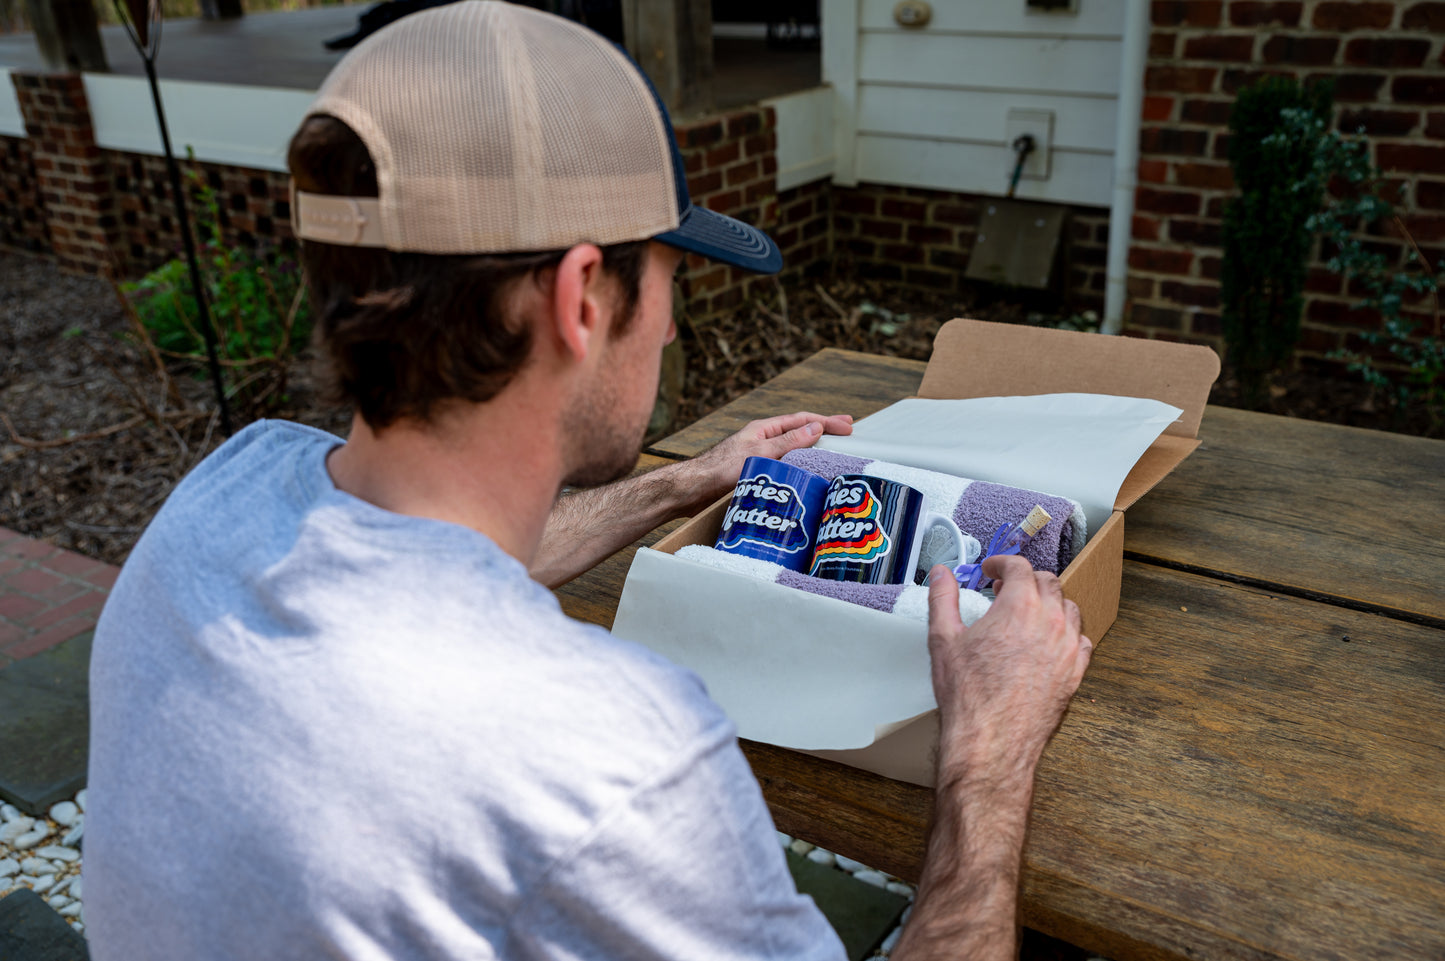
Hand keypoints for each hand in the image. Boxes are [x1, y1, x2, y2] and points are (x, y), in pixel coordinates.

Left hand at [683, 411, 852, 507]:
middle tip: (847, 433)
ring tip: (833, 452)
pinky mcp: (756, 474)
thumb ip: (788, 441)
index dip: (826, 422)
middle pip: (800, 432)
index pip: (802, 420)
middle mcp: (763, 440)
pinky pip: (784, 467)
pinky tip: (807, 476)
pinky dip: (800, 467)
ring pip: (793, 451)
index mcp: (764, 429)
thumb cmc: (721, 468)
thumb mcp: (760, 452)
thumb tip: (815, 428)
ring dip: (813, 449)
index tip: (847, 426)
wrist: (694, 489)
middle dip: (824, 431)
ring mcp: (760, 457)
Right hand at [926, 555, 1091, 780]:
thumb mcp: (943, 639)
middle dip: (1026, 580)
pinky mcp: (1076, 672)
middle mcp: (1050, 622)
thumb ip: (942, 598)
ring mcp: (1068, 648)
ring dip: (1049, 603)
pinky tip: (1049, 641)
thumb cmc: (968, 695)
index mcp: (1018, 607)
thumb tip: (941, 574)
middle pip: (1048, 582)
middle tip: (1005, 590)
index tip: (991, 570)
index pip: (1019, 567)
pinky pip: (1081, 640)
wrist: (992, 740)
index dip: (1002, 563)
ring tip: (1028, 613)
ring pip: (1068, 608)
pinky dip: (1066, 633)